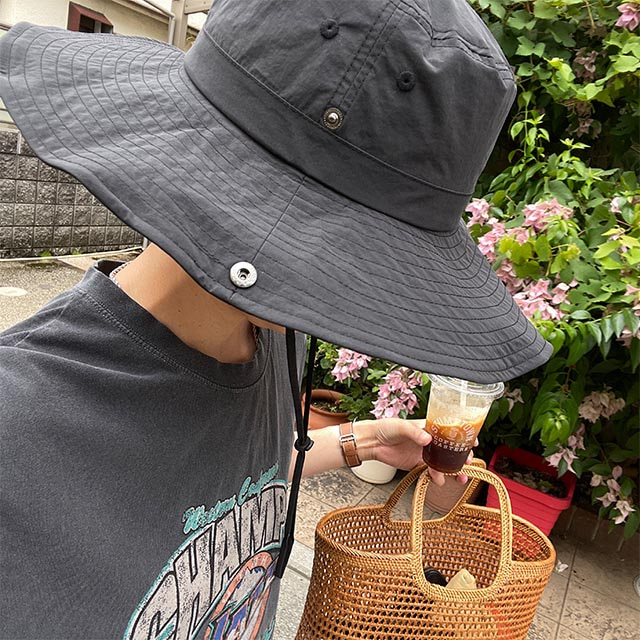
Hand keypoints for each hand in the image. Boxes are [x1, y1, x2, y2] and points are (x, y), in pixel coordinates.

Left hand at [354, 418, 474, 486]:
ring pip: (443, 463)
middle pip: (450, 449)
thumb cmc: (386, 428)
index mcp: (428, 428)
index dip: (462, 437)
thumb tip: (428, 439)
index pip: (449, 431)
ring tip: (460, 478)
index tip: (474, 442)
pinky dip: (437, 477)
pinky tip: (439, 480)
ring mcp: (424, 453)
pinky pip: (431, 471)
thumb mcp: (401, 426)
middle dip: (461, 457)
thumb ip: (415, 432)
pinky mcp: (417, 464)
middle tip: (468, 463)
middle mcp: (429, 441)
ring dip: (453, 470)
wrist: (373, 442)